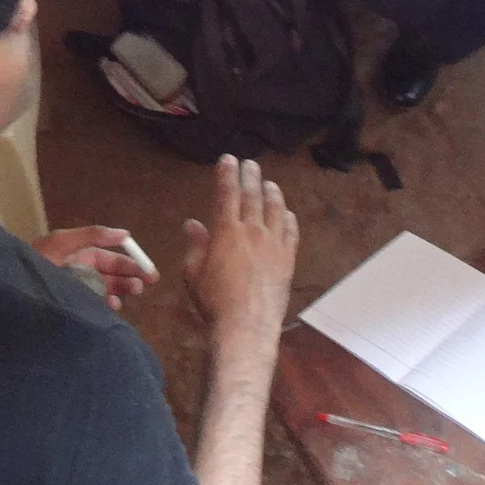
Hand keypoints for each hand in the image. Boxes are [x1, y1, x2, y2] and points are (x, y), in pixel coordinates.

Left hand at [33, 225, 155, 309]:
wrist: (10, 289)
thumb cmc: (36, 261)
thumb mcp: (61, 241)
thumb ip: (92, 235)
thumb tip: (125, 233)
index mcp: (79, 255)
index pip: (110, 259)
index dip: (130, 263)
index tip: (148, 271)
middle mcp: (80, 273)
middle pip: (112, 276)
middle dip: (130, 278)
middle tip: (144, 284)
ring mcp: (76, 292)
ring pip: (106, 292)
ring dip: (121, 291)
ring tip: (132, 292)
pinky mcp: (72, 308)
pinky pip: (94, 307)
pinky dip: (106, 306)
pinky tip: (112, 306)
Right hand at [180, 156, 298, 343]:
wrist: (246, 325)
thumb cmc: (213, 301)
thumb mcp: (193, 273)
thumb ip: (195, 245)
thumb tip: (192, 223)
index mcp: (227, 231)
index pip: (227, 194)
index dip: (227, 175)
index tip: (228, 160)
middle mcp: (253, 231)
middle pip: (253, 196)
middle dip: (250, 177)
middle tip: (250, 164)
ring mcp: (274, 244)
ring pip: (275, 210)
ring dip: (272, 193)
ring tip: (270, 183)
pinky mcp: (288, 259)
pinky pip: (291, 232)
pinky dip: (289, 219)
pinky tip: (288, 214)